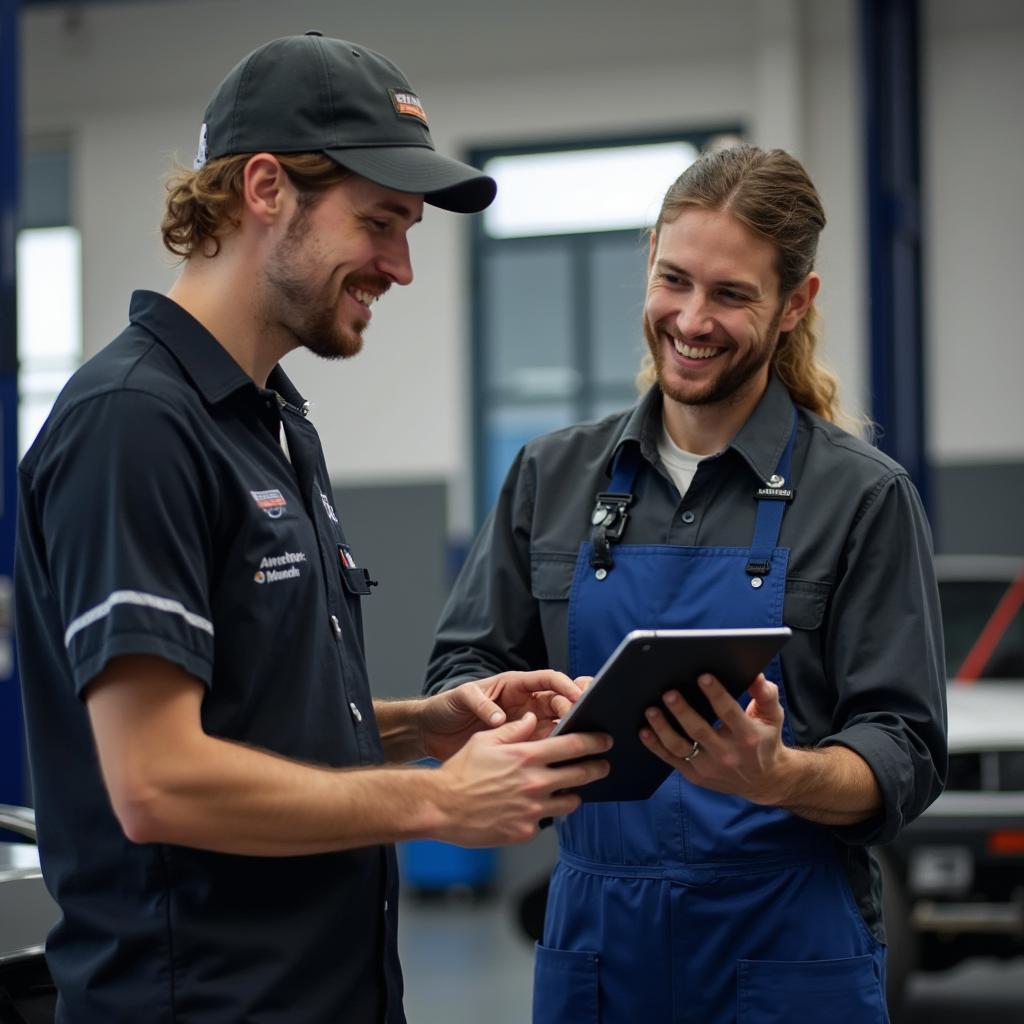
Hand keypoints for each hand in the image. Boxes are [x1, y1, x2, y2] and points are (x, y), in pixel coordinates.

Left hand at [420, 670, 584, 760]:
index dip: (565, 685)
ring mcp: (525, 725)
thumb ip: (481, 704)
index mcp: (514, 685)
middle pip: (559, 702)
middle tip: (584, 720)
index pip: (547, 680)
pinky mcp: (520, 746)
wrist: (432, 732)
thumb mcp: (461, 698)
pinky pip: (544, 746)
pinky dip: (556, 751)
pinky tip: (566, 760)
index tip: (579, 696)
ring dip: (570, 730)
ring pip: (557, 725)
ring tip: (584, 740)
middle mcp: (524, 703)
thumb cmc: (446, 707)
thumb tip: (499, 718)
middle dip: (575, 708)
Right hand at [429, 712, 611, 846]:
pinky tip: (537, 807)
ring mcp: (533, 810)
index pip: (574, 746)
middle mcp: (535, 783)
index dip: (595, 741)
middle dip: (598, 767)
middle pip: (582, 774)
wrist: (442, 807)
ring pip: (571, 801)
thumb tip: (534, 719)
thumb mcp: (485, 740)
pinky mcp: (526, 831)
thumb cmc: (461, 771)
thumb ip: (514, 730)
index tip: (605, 739)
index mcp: (527, 756)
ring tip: (570, 789)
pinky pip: (547, 821)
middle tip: (603, 765)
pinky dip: (546, 813)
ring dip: (574, 793)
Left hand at [638, 673, 794, 804]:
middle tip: (668, 693)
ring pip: (680, 747)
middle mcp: (728, 754)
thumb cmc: (765, 740)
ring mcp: (709, 768)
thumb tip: (755, 674)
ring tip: (650, 710)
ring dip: (662, 728)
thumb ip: (765, 694)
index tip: (703, 676)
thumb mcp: (772, 716)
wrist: (765, 781)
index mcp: (747, 736)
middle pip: (700, 731)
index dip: (716, 694)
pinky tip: (644, 731)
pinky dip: (655, 746)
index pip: (729, 712)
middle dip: (682, 711)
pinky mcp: (696, 776)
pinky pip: (671, 760)